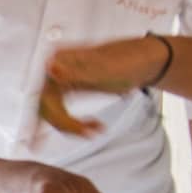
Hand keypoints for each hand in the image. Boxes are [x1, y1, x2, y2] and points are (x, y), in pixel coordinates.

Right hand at [38, 35, 168, 137]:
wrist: (146, 60)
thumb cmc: (129, 60)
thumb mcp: (104, 70)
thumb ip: (76, 72)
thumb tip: (51, 70)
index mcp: (61, 59)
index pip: (46, 96)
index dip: (56, 117)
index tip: (73, 130)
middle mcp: (58, 67)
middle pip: (47, 105)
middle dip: (66, 124)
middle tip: (87, 133)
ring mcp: (64, 77)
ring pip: (54, 110)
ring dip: (70, 125)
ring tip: (94, 130)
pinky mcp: (72, 87)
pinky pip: (62, 109)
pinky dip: (72, 123)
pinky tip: (85, 129)